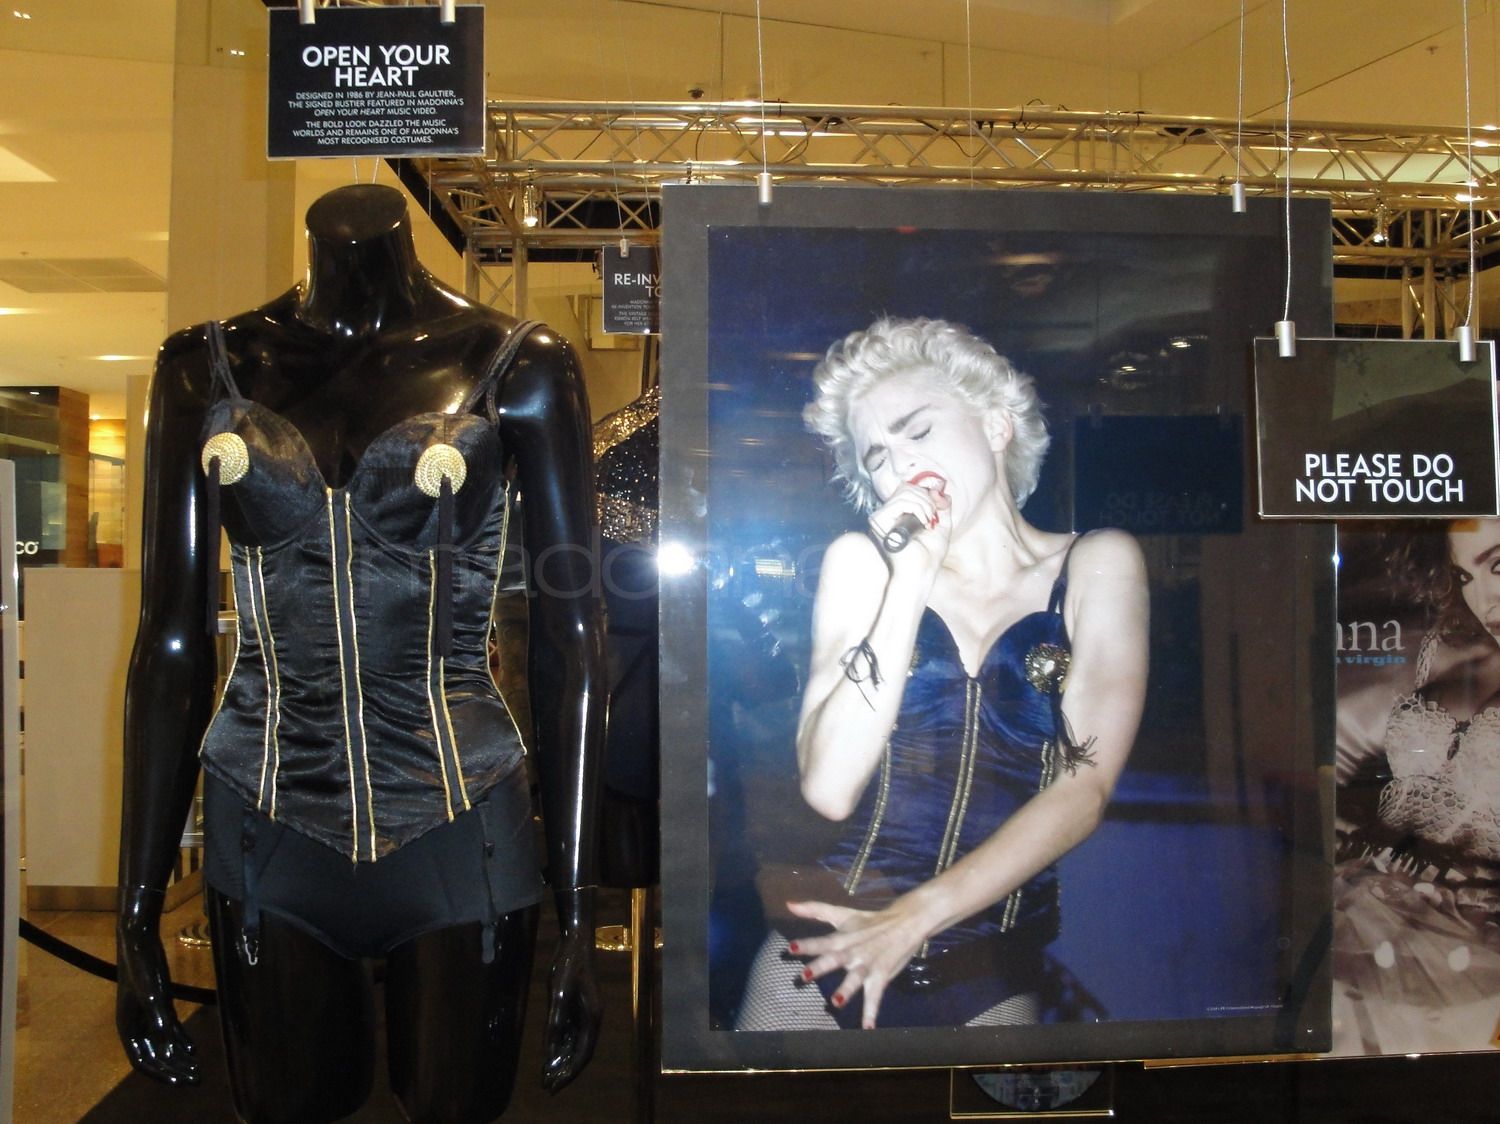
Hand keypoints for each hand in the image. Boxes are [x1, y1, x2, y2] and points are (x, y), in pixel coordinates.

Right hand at [115, 887, 198, 1084]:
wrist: (138, 940)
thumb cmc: (143, 967)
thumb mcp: (154, 995)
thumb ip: (161, 1021)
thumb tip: (170, 1048)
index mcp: (128, 1028)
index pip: (143, 1061)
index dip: (162, 1073)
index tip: (181, 1081)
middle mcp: (136, 1026)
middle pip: (155, 1056)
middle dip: (174, 1069)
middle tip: (196, 1080)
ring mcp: (147, 1015)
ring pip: (163, 1045)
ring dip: (179, 1057)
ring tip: (198, 1069)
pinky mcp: (158, 1004)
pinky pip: (169, 1030)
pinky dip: (181, 1040)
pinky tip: (194, 1049)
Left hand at [541, 890, 601, 1091]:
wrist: (575, 942)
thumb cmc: (568, 966)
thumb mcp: (559, 992)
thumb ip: (555, 1020)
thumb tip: (550, 1047)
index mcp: (593, 1018)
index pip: (583, 1054)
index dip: (569, 1072)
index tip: (554, 1086)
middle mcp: (591, 1019)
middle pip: (579, 1053)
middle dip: (564, 1071)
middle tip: (547, 1087)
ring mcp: (584, 1013)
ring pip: (573, 1044)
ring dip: (560, 1060)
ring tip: (545, 1076)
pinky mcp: (575, 1007)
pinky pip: (568, 1033)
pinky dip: (559, 1046)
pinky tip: (548, 1055)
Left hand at [784, 895, 933, 1028]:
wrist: (905, 921)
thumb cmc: (869, 921)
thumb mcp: (842, 914)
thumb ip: (815, 910)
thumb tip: (789, 904)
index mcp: (842, 938)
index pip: (822, 941)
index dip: (807, 944)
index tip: (790, 949)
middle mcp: (853, 951)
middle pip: (835, 959)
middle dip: (820, 967)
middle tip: (804, 976)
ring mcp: (868, 964)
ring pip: (856, 977)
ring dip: (846, 989)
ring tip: (836, 1002)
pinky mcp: (882, 975)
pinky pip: (875, 995)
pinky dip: (872, 1012)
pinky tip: (868, 1028)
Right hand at [867, 475, 951, 578]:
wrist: (922, 571)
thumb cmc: (930, 554)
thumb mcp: (942, 524)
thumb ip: (942, 505)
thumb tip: (936, 489)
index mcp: (900, 514)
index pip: (909, 488)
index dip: (927, 493)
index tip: (938, 508)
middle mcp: (890, 514)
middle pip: (907, 487)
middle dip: (927, 498)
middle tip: (933, 517)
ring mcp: (883, 517)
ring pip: (905, 492)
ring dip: (925, 504)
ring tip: (929, 522)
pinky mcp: (881, 521)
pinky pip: (901, 502)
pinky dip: (918, 508)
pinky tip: (924, 522)